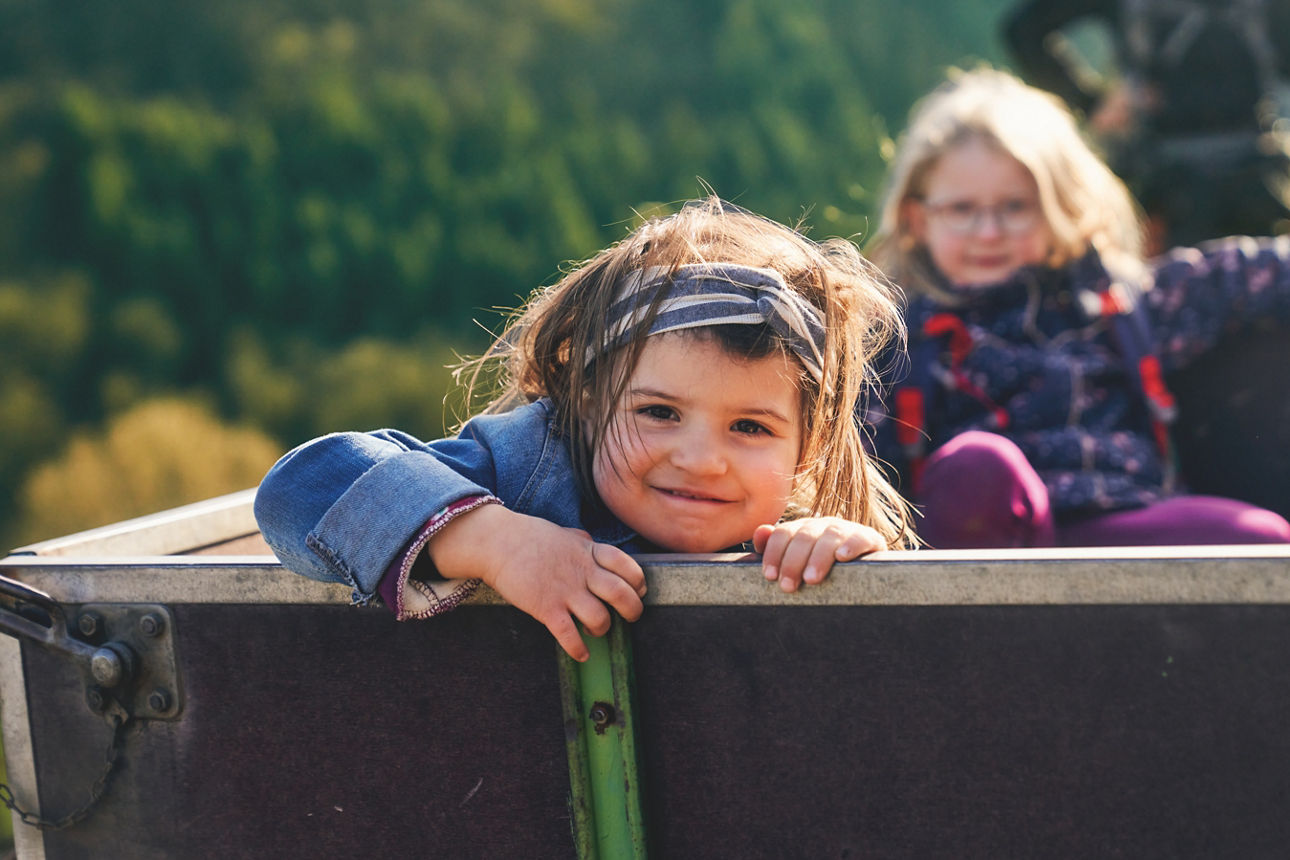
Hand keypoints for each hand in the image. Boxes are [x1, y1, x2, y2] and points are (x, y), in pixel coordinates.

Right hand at [427, 504, 645, 660]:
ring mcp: (565, 591)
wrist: (497, 542)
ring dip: (603, 629)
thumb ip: (582, 542)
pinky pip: (569, 636)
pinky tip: (582, 653)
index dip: (638, 582)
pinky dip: (579, 649)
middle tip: (630, 616)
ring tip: (595, 630)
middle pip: (622, 595)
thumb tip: (592, 543)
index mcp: (589, 552)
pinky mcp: (546, 608)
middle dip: (633, 610)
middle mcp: (582, 572)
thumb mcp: (564, 534)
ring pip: (600, 619)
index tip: (639, 591)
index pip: (627, 566)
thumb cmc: (530, 537)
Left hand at [753, 516, 885, 592]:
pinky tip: (842, 558)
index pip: (783, 534)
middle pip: (804, 536)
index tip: (770, 576)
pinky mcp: (868, 538)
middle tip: (787, 586)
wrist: (864, 573)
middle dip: (793, 562)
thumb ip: (775, 548)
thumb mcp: (797, 562)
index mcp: (803, 529)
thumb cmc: (823, 571)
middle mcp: (822, 525)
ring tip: (811, 579)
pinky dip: (851, 546)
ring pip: (829, 536)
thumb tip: (760, 531)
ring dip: (818, 557)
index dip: (774, 553)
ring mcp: (846, 530)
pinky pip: (859, 537)